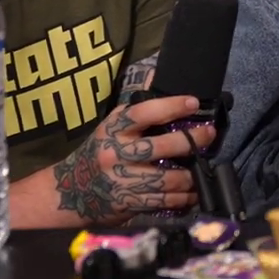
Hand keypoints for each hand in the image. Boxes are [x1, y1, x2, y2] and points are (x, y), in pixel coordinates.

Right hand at [51, 94, 216, 225]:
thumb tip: (158, 76)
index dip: (171, 106)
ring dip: (191, 175)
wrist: (69, 191)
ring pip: (166, 178)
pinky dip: (182, 198)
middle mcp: (116, 154)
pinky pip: (162, 201)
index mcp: (113, 130)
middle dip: (191, 141)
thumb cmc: (98, 152)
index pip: (143, 113)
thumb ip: (135, 110)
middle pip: (161, 146)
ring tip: (205, 169)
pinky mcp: (127, 202)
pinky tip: (193, 193)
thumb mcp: (110, 127)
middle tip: (209, 135)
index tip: (193, 103)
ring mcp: (121, 180)